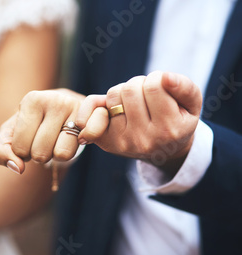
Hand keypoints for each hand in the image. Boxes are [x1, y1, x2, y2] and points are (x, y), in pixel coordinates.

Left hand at [0, 89, 85, 173]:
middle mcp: (55, 99)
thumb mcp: (9, 135)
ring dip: (57, 155)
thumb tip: (18, 168)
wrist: (61, 107)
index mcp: (31, 100)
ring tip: (56, 139)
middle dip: (39, 154)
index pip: (20, 148)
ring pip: (61, 155)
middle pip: (40, 154)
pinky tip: (74, 139)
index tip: (28, 138)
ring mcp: (76, 107)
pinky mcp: (95, 117)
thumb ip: (1, 153)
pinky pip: (81, 147)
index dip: (22, 152)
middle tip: (43, 140)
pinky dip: (75, 149)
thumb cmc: (30, 124)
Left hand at [76, 71, 202, 173]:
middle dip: (139, 84)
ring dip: (123, 91)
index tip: (162, 85)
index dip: (157, 78)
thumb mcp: (191, 105)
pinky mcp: (105, 141)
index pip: (154, 86)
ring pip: (113, 95)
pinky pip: (91, 110)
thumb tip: (165, 77)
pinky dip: (96, 103)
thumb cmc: (177, 120)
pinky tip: (108, 108)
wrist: (163, 151)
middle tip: (146, 93)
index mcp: (169, 130)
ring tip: (134, 102)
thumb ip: (184, 87)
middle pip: (130, 89)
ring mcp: (122, 141)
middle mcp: (143, 139)